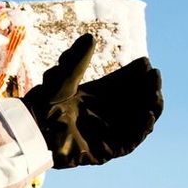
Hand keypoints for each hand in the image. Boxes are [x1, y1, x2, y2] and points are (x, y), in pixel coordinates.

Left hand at [17, 33, 162, 168]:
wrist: (31, 130)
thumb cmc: (42, 104)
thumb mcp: (61, 79)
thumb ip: (75, 61)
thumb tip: (89, 37)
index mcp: (98, 96)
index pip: (125, 84)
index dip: (136, 74)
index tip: (144, 62)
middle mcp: (106, 113)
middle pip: (136, 100)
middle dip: (148, 88)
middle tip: (153, 75)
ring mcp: (108, 132)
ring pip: (138, 119)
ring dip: (150, 106)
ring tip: (155, 92)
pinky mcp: (107, 150)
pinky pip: (130, 141)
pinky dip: (141, 129)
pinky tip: (147, 114)